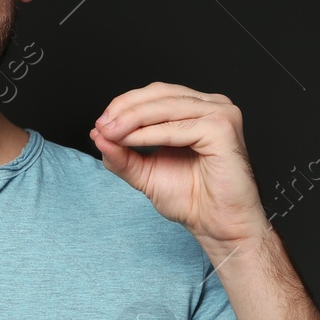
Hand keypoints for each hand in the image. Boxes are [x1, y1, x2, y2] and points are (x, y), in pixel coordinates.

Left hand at [90, 82, 269, 256]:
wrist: (217, 226)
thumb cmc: (192, 200)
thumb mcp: (145, 172)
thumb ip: (122, 154)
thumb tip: (97, 133)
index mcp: (198, 109)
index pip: (156, 94)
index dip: (125, 104)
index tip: (99, 124)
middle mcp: (212, 106)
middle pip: (160, 94)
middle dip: (125, 109)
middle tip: (101, 127)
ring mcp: (221, 114)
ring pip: (166, 107)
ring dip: (132, 120)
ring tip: (110, 133)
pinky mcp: (223, 129)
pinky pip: (177, 128)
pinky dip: (149, 134)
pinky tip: (130, 141)